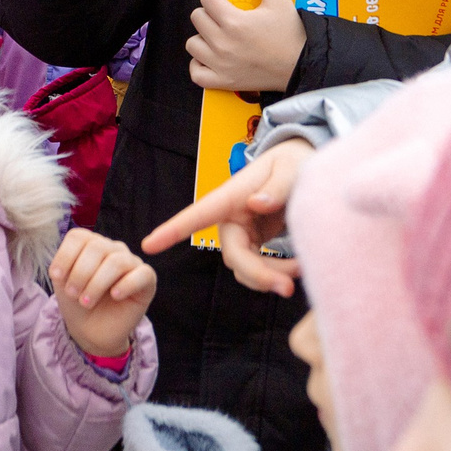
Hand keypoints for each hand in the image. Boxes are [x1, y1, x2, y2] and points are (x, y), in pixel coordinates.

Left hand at [49, 227, 155, 358]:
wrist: (92, 331)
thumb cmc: (78, 303)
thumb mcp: (63, 283)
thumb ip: (64, 267)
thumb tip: (66, 263)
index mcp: (91, 244)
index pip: (79, 237)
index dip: (65, 256)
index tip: (56, 277)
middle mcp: (112, 248)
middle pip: (97, 248)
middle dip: (80, 273)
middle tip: (73, 294)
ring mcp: (131, 262)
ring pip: (116, 262)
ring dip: (97, 283)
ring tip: (87, 302)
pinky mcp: (147, 279)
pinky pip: (142, 274)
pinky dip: (126, 285)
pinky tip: (115, 296)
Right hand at [142, 137, 311, 295]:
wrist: (301, 168)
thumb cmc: (293, 162)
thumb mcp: (291, 169)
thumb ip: (277, 187)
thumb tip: (255, 204)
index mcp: (232, 195)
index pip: (198, 214)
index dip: (173, 230)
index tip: (148, 245)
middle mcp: (230, 217)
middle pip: (233, 256)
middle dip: (259, 275)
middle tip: (289, 288)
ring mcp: (240, 233)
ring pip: (245, 269)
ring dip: (271, 277)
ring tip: (302, 268)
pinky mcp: (253, 244)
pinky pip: (257, 269)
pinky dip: (276, 275)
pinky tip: (297, 268)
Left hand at [187, 0, 304, 92]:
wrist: (302, 64)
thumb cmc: (291, 33)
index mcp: (235, 22)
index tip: (227, 3)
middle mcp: (223, 44)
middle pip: (197, 18)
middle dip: (209, 15)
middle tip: (225, 18)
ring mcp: (221, 65)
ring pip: (192, 44)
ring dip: (203, 38)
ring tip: (219, 36)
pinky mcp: (223, 82)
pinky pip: (196, 72)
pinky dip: (200, 65)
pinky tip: (212, 57)